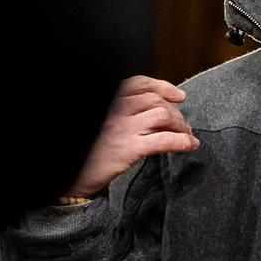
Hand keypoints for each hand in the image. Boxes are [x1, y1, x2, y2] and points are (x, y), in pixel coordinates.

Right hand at [65, 75, 199, 197]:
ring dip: (181, 125)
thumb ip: (120, 111)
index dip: (163, 87)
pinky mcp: (129, 148)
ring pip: (163, 116)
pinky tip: (190, 146)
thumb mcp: (100, 122)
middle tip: (184, 124)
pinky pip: (164, 140)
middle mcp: (116, 109)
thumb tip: (155, 108)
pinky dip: (182, 141)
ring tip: (187, 135)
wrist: (70, 176)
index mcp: (108, 100)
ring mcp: (123, 128)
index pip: (140, 84)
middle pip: (156, 101)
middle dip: (175, 111)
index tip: (178, 95)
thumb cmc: (87, 150)